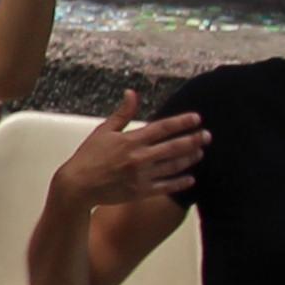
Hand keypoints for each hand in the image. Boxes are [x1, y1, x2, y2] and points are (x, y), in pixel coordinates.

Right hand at [52, 89, 205, 213]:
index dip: (182, 122)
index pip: (163, 128)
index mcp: (131, 141)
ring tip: (200, 152)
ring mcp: (142, 176)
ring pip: (174, 166)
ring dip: (190, 158)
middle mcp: (139, 157)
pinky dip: (180, 182)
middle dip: (194, 140)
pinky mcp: (141, 191)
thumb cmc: (87, 157)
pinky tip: (191, 178)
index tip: (197, 118)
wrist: (77, 186)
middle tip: (207, 135)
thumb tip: (132, 93)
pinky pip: (166, 186)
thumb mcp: (103, 131)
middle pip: (174, 147)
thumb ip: (122, 113)